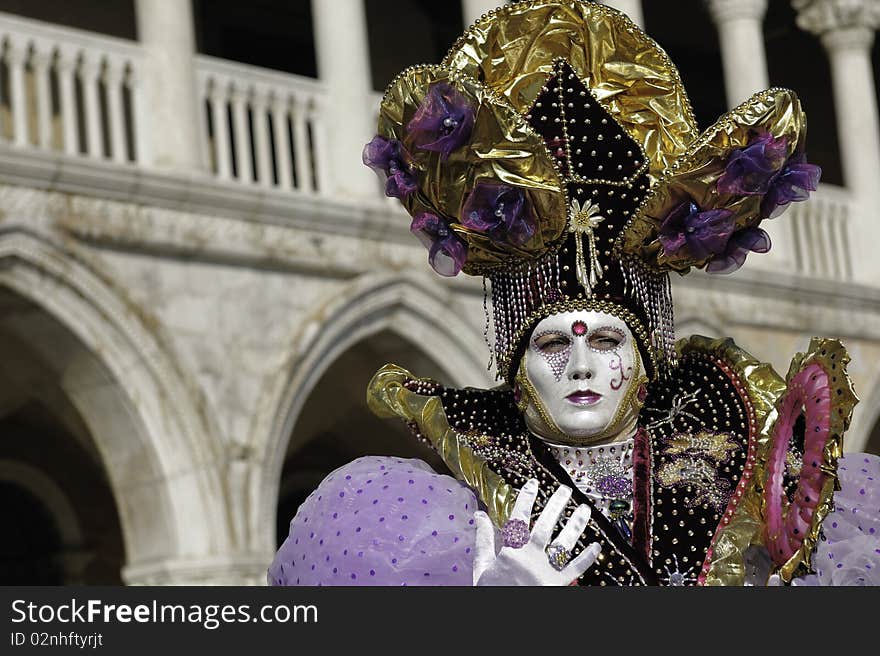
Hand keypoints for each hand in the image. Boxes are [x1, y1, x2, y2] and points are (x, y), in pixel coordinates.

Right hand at [472, 478, 601, 585]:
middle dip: (556, 505)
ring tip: (584, 509)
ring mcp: (547, 571)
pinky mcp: (559, 584)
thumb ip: (483, 540)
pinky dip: (588, 558)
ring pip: (564, 543)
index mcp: (512, 552)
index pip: (519, 518)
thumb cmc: (492, 592)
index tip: (533, 483)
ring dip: (576, 525)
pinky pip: (576, 569)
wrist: (505, 619)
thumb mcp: (482, 567)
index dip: (526, 498)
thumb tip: (479, 515)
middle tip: (565, 489)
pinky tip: (596, 546)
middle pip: (545, 526)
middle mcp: (532, 557)